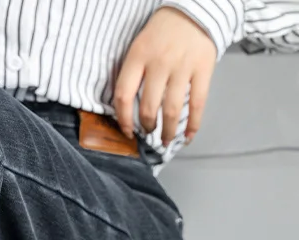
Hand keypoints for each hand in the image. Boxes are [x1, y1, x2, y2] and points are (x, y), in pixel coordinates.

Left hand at [114, 6, 216, 145]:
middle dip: (147, 126)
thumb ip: (133, 75)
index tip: (127, 131)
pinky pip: (198, 102)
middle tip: (148, 132)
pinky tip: (188, 136)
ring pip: (171, 109)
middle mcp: (159, 62)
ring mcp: (182, 66)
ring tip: (165, 140)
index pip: (123, 95)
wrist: (193, 10)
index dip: (123, 119)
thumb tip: (126, 111)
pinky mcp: (203, 68)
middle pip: (147, 107)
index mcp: (138, 57)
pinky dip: (193, 124)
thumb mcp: (139, 48)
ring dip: (167, 131)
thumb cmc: (161, 34)